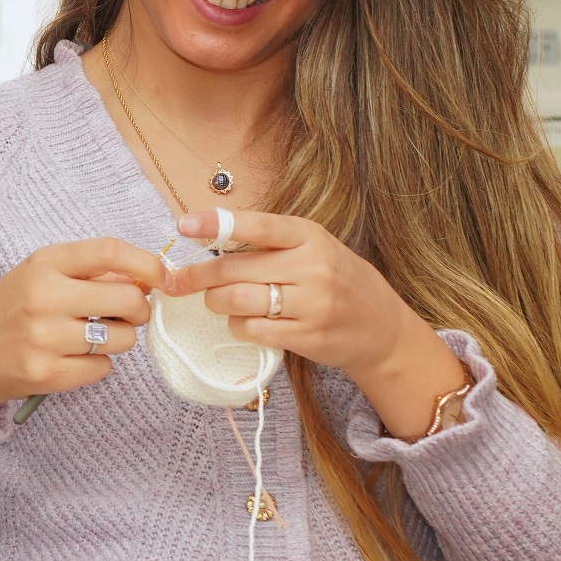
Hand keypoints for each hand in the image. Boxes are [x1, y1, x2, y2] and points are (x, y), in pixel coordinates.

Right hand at [0, 240, 162, 432]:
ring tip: (92, 338)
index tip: (161, 276)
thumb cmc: (8, 310)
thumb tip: (145, 279)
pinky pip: (103, 369)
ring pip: (122, 339)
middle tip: (128, 315)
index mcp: (43, 265)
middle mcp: (44, 298)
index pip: (109, 252)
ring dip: (119, 340)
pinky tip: (72, 359)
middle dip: (140, 310)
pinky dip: (97, 366)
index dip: (146, 263)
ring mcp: (45, 339)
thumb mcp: (38, 275)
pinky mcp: (47, 374)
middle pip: (127, 300)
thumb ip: (86, 272)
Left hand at [164, 208, 466, 439]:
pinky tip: (243, 321)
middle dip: (198, 276)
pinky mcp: (307, 337)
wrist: (382, 327)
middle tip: (178, 281)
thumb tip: (208, 236)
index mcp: (310, 236)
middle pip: (235, 269)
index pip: (258, 226)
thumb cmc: (336, 280)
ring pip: (238, 301)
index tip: (184, 225)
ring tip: (216, 301)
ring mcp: (311, 304)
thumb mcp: (313, 248)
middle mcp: (312, 268)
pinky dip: (238, 326)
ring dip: (216, 303)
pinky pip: (253, 330)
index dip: (217, 224)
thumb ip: (269, 243)